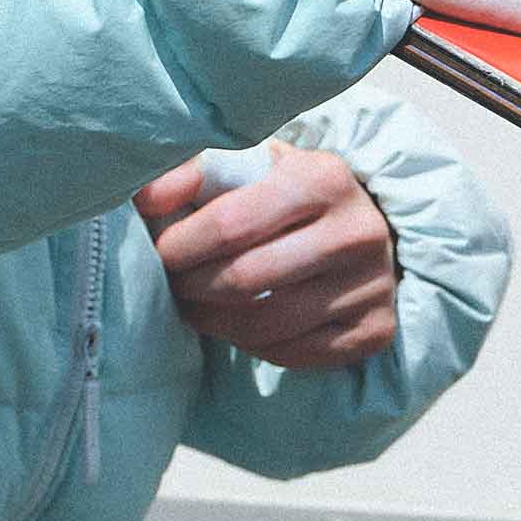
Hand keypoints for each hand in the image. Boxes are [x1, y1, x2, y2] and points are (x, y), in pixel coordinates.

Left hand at [134, 143, 398, 370]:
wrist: (367, 226)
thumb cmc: (287, 193)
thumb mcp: (249, 166)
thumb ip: (193, 172)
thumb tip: (145, 198)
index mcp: (323, 178)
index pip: (232, 223)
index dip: (183, 245)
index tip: (161, 252)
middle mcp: (358, 231)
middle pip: (247, 279)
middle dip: (193, 286)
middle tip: (173, 283)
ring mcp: (374, 285)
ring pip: (267, 325)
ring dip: (214, 322)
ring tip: (194, 306)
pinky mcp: (376, 330)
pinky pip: (294, 354)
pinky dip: (252, 346)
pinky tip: (234, 326)